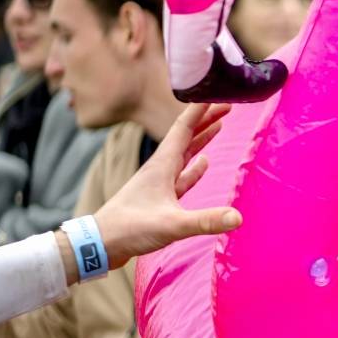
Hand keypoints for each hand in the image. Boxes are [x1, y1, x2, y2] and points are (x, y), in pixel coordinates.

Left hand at [91, 103, 241, 269]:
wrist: (100, 243)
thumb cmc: (130, 229)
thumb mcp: (172, 225)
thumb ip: (205, 221)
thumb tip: (237, 218)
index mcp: (162, 165)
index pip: (183, 128)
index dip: (201, 110)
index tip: (217, 93)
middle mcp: (160, 168)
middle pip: (186, 136)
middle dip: (205, 119)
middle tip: (227, 106)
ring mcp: (159, 182)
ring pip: (184, 153)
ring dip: (201, 138)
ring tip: (218, 126)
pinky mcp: (160, 197)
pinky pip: (182, 175)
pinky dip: (194, 167)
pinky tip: (203, 163)